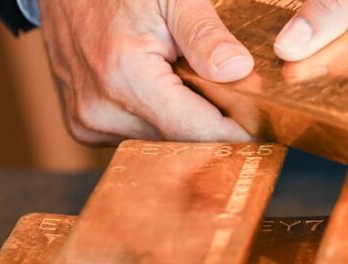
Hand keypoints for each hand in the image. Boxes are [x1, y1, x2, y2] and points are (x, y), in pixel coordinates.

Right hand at [40, 0, 255, 144]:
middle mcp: (101, 109)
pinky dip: (156, 121)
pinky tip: (161, 93)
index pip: (197, 130)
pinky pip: (135, 138)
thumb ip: (205, 34)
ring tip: (193, 89)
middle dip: (211, 126)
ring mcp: (88, 122)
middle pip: (180, 142)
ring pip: (159, 144)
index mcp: (125, 77)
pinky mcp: (83, 127)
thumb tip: (239, 72)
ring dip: (182, 124)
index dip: (236, 133)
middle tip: (236, 104)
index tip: (264, 129)